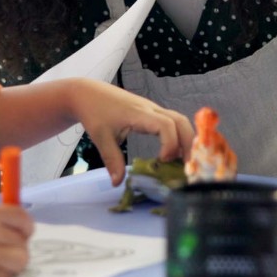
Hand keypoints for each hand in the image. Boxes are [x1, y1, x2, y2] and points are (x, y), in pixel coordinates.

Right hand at [0, 205, 34, 276]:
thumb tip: (15, 230)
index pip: (23, 218)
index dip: (25, 227)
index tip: (22, 233)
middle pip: (24, 243)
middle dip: (19, 247)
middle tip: (7, 250)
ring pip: (20, 261)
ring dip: (14, 263)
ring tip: (0, 262)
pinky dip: (2, 275)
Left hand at [65, 80, 192, 185]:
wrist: (89, 93)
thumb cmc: (95, 112)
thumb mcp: (101, 137)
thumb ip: (112, 160)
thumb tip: (117, 183)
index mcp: (139, 114)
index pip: (166, 125)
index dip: (170, 144)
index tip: (162, 161)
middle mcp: (151, 109)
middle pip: (180, 121)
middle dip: (187, 143)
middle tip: (186, 166)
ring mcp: (153, 109)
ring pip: (179, 120)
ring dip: (185, 139)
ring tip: (182, 161)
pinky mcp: (152, 112)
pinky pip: (172, 122)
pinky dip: (178, 136)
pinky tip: (173, 153)